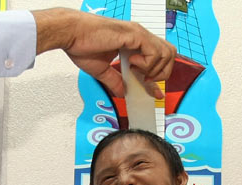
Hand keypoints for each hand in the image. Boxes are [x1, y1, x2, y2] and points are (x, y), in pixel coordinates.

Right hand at [33, 8, 175, 97]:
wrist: (71, 34)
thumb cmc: (82, 45)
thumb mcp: (102, 71)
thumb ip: (115, 82)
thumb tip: (123, 93)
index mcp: (134, 43)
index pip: (158, 59)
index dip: (160, 78)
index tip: (155, 93)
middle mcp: (140, 37)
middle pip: (170, 54)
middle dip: (162, 73)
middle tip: (144, 80)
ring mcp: (139, 34)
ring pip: (166, 53)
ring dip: (154, 69)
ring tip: (135, 70)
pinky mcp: (134, 35)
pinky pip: (154, 53)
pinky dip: (146, 64)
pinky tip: (131, 63)